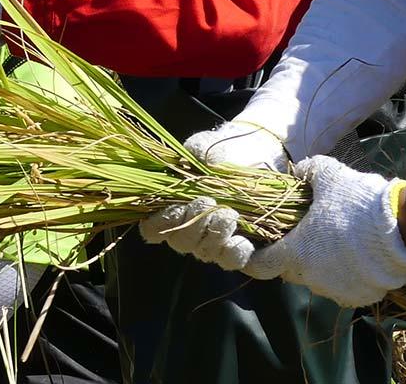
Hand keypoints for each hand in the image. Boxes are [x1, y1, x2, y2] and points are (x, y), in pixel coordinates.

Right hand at [139, 120, 290, 266]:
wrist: (253, 157)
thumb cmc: (220, 152)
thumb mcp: (206, 144)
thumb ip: (198, 147)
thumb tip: (200, 158)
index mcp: (171, 207)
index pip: (152, 228)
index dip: (159, 223)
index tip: (176, 206)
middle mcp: (188, 230)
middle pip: (180, 242)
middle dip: (193, 224)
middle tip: (207, 201)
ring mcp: (212, 242)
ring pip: (205, 253)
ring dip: (215, 235)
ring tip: (229, 214)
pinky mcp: (237, 248)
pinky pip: (232, 261)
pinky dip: (235, 252)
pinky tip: (242, 239)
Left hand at [148, 157, 405, 307]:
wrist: (402, 229)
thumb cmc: (356, 202)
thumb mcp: (327, 174)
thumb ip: (307, 171)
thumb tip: (298, 171)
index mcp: (296, 253)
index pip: (261, 264)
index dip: (257, 256)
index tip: (258, 248)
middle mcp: (312, 279)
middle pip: (294, 270)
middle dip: (298, 254)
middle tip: (311, 233)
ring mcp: (337, 292)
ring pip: (321, 279)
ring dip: (325, 265)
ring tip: (342, 242)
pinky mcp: (361, 298)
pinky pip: (347, 288)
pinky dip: (349, 275)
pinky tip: (361, 256)